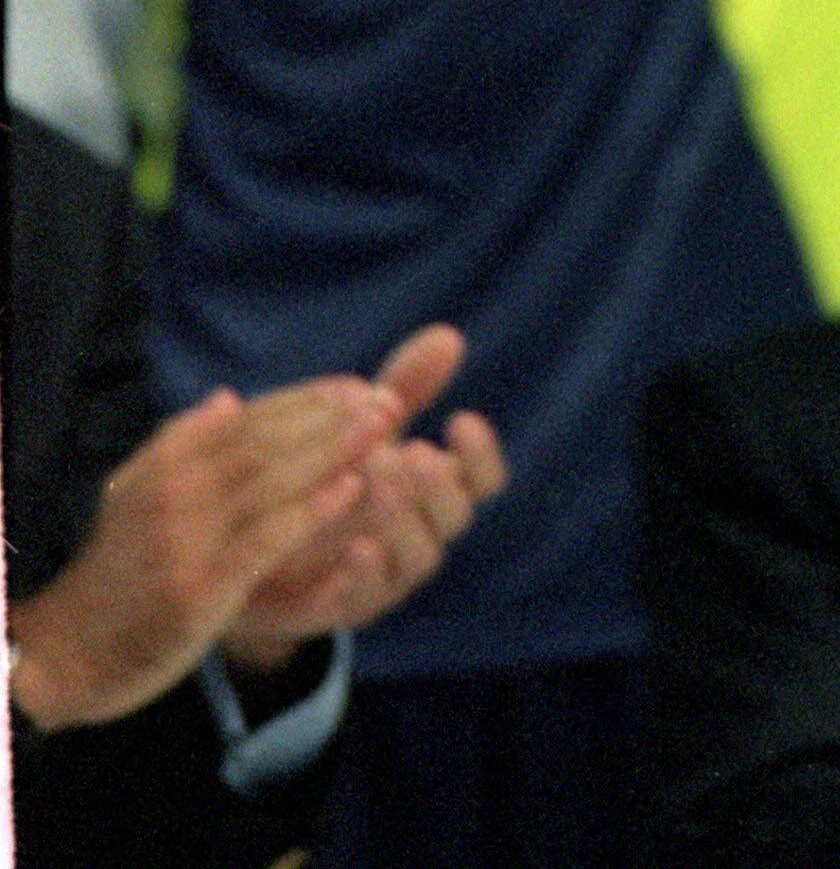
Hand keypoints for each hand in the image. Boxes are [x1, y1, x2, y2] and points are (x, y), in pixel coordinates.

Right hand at [6, 379, 394, 731]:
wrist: (59, 654)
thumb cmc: (109, 577)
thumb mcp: (134, 497)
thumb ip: (183, 446)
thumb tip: (226, 397)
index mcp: (165, 460)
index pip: (249, 417)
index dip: (309, 399)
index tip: (358, 386)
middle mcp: (175, 487)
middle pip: (269, 439)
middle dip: (334, 416)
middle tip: (390, 399)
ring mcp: (187, 535)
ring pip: (275, 479)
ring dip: (335, 450)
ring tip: (384, 429)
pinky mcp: (199, 584)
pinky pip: (267, 538)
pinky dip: (312, 509)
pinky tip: (351, 490)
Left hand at [219, 328, 506, 668]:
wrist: (254, 553)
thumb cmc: (327, 480)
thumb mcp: (362, 432)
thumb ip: (405, 389)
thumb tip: (449, 335)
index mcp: (434, 492)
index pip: (482, 477)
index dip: (480, 453)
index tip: (459, 419)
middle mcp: (421, 533)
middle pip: (456, 514)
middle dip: (438, 485)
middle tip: (415, 454)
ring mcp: (387, 575)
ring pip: (419, 556)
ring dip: (403, 520)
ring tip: (378, 483)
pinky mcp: (343, 606)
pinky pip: (367, 598)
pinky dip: (367, 573)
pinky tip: (356, 546)